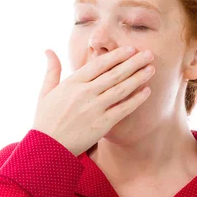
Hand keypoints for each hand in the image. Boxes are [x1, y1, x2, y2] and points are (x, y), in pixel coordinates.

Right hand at [32, 46, 154, 155]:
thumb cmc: (46, 119)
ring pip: (121, 89)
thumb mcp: (45, 92)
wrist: (47, 147)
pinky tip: (146, 91)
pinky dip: (136, 100)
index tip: (131, 49)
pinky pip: (123, 109)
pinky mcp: (102, 124)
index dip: (117, 55)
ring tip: (151, 68)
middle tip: (149, 53)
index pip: (99, 64)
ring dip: (138, 78)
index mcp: (72, 83)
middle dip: (133, 62)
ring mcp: (94, 109)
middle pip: (114, 74)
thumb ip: (52, 69)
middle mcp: (84, 93)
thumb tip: (48, 50)